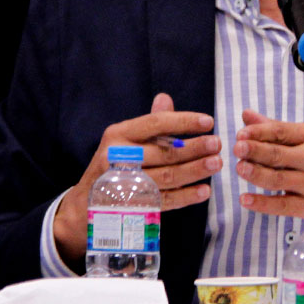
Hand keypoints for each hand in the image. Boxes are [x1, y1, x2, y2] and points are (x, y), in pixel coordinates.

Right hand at [53, 92, 219, 260]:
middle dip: (194, 148)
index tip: (208, 121)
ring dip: (194, 171)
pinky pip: (164, 201)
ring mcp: (124, 183)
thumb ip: (149, 123)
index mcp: (118, 134)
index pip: (155, 123)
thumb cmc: (113, 163)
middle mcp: (118, 157)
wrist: (86, 202)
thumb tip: (165, 98)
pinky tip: (204, 191)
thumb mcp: (124, 138)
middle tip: (217, 144)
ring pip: (167, 177)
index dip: (183, 121)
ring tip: (216, 164)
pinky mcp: (131, 205)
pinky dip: (186, 197)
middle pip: (164, 152)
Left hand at [233, 109, 303, 227]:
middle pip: (277, 154)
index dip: (258, 132)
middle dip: (254, 151)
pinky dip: (263, 204)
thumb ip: (278, 128)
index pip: (281, 131)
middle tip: (237, 148)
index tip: (241, 133)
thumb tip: (248, 116)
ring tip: (240, 169)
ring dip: (256, 174)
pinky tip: (247, 199)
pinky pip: (283, 205)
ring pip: (278, 179)